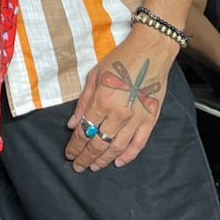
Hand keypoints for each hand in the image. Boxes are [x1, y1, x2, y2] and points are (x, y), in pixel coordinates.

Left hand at [63, 27, 175, 171]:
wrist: (150, 52)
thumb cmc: (119, 60)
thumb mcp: (94, 76)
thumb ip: (83, 102)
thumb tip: (72, 124)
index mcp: (102, 101)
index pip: (84, 132)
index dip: (75, 146)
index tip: (69, 154)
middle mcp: (119, 114)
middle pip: (99, 143)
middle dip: (86, 157)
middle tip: (78, 166)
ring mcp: (136, 119)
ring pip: (117, 148)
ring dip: (103, 160)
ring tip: (93, 167)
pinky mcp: (150, 119)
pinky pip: (139, 144)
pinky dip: (128, 156)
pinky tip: (118, 163)